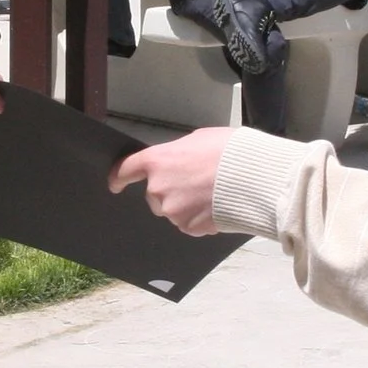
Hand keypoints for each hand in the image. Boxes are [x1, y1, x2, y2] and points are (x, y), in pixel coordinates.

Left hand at [108, 125, 232, 235]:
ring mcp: (172, 211)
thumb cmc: (228, 152)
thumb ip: (178, 154)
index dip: (118, 177)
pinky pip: (188, 223)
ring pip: (173, 210)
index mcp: (158, 161)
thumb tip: (178, 163)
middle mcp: (158, 188)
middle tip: (195, 182)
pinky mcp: (188, 227)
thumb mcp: (199, 140)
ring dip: (186, 204)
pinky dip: (199, 218)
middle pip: (154, 194)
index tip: (115, 183)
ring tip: (212, 193)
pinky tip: (216, 206)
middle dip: (169, 190)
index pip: (126, 169)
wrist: (251, 179)